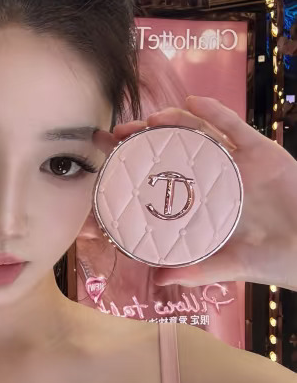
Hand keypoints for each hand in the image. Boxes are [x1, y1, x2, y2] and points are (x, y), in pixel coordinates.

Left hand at [93, 96, 296, 289]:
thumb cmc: (272, 260)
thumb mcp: (228, 265)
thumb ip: (196, 270)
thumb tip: (160, 279)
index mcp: (205, 202)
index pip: (165, 180)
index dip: (139, 168)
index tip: (110, 161)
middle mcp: (216, 179)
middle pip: (176, 151)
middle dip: (147, 140)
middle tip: (120, 134)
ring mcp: (238, 164)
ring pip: (201, 135)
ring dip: (175, 123)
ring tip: (151, 119)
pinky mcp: (262, 152)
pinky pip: (235, 128)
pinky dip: (214, 113)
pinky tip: (193, 103)